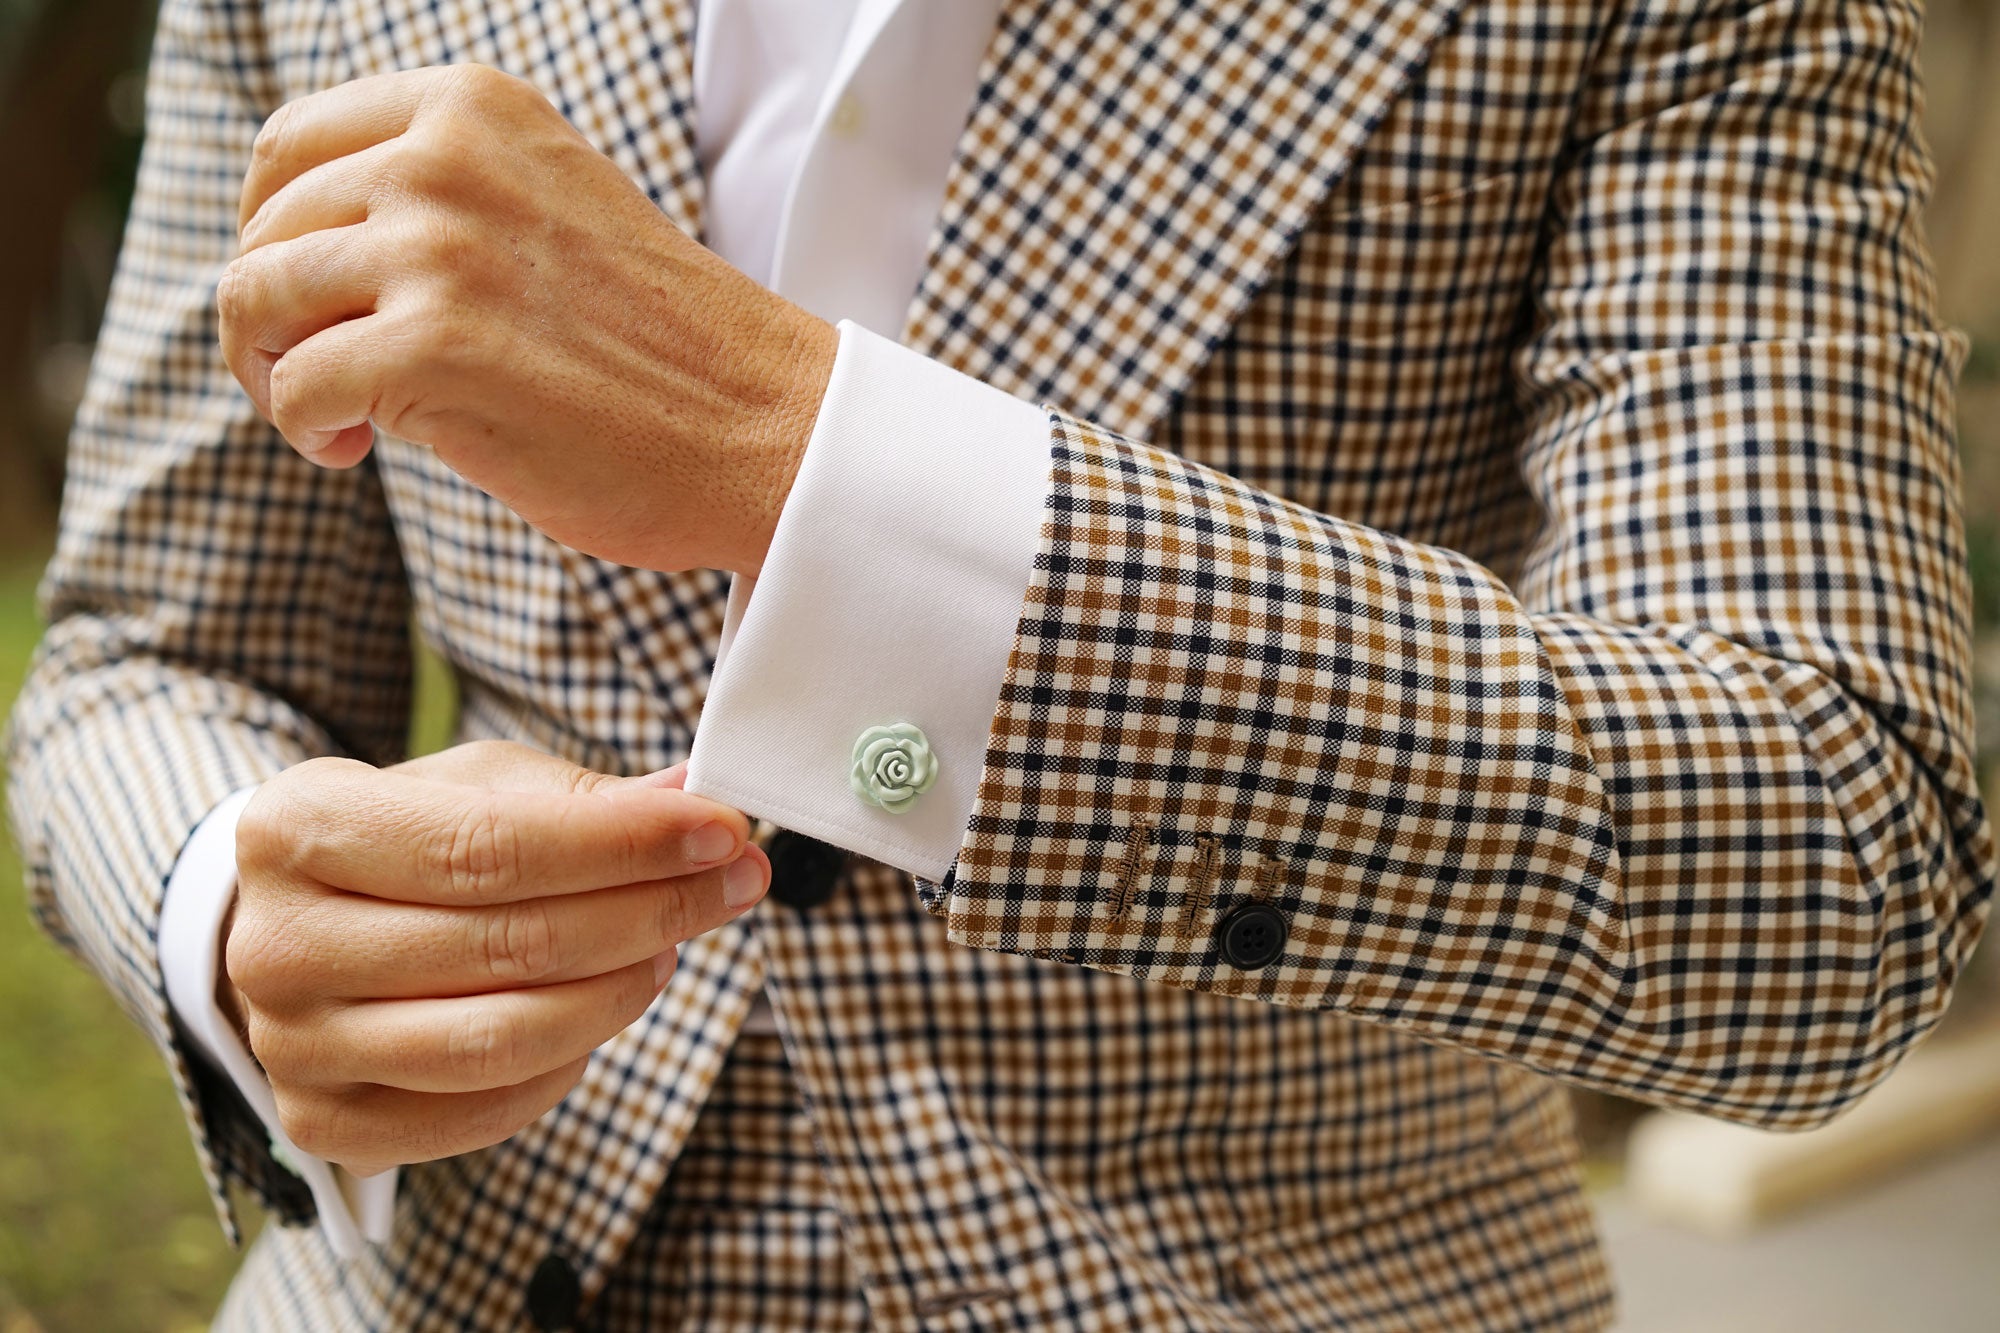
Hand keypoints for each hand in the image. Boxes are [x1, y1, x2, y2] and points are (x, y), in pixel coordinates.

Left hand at [217, 64, 837, 575]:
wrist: (767, 428)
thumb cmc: (667, 347)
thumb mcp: (552, 207)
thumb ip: (449, 197)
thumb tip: (309, 246)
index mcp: (474, 109)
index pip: (290, 144)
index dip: (272, 231)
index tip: (308, 299)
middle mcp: (444, 158)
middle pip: (265, 229)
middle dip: (269, 316)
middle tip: (319, 379)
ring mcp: (436, 250)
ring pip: (257, 300)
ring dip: (273, 373)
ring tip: (339, 420)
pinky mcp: (432, 350)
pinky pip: (294, 387)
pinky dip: (305, 430)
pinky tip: (356, 451)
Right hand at [221, 741, 769, 1175]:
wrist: (300, 925)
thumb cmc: (403, 841)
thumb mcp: (473, 787)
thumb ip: (579, 797)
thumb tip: (690, 797)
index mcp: (296, 829)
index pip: (486, 848)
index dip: (620, 844)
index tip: (720, 829)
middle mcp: (277, 945)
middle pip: (505, 945)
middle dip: (649, 910)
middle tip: (733, 883)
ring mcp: (293, 1047)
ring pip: (500, 1039)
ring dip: (620, 991)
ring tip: (671, 945)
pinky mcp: (327, 1124)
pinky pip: (486, 1108)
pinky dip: (570, 1062)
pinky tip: (605, 1004)